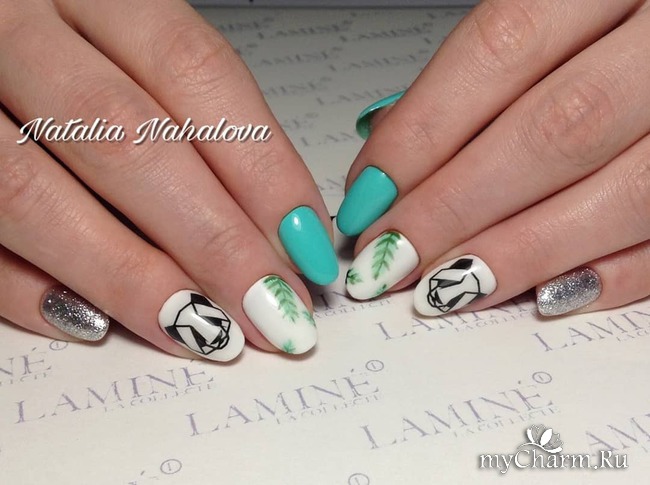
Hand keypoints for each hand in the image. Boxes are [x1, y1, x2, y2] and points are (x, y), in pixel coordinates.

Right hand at [0, 0, 337, 360]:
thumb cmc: (67, 52)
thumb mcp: (129, 50)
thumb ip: (194, 121)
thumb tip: (275, 227)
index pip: (194, 71)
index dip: (261, 163)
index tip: (307, 243)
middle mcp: (16, 30)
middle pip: (125, 138)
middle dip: (211, 239)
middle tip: (272, 308)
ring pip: (31, 193)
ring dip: (129, 275)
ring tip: (203, 331)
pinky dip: (23, 287)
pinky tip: (93, 323)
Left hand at [338, 0, 649, 316]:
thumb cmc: (620, 18)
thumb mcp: (561, 10)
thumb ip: (490, 72)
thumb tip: (393, 141)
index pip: (503, 49)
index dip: (424, 130)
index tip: (369, 195)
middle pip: (556, 131)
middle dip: (456, 207)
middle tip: (389, 258)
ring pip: (626, 194)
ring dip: (520, 252)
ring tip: (443, 289)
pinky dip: (612, 274)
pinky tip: (541, 294)